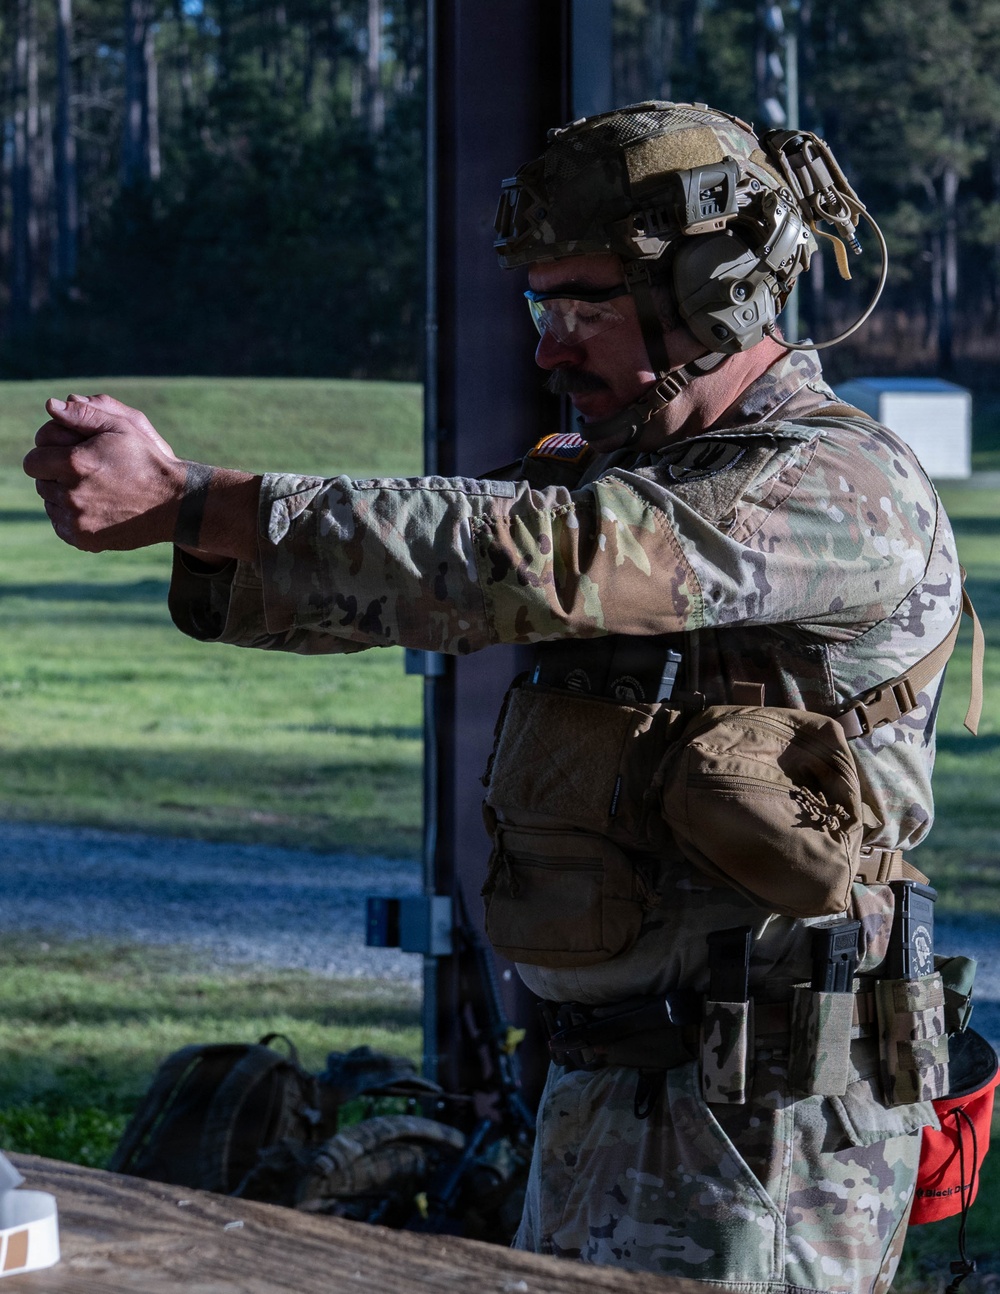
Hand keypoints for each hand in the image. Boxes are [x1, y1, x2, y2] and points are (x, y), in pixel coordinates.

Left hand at [23, 393, 185, 551]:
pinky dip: (72, 517)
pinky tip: (94, 508)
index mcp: (75, 464)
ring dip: (63, 497)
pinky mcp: (85, 540)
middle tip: (83, 473)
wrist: (174, 503)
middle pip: (40, 483)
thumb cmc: (147, 460)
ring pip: (50, 505)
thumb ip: (82, 414)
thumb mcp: (122, 427)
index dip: (47, 455)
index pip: (33, 461)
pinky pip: (62, 526)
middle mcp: (72, 495)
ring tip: (92, 490)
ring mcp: (77, 521)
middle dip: (55, 475)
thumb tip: (50, 405)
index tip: (65, 456)